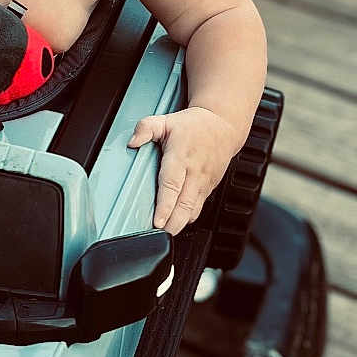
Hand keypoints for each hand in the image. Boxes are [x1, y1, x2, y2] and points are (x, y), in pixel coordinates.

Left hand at [128, 106, 242, 234]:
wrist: (224, 125)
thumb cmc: (193, 126)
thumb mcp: (165, 120)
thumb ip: (146, 128)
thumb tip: (133, 141)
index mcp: (181, 156)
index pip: (172, 184)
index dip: (165, 205)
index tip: (158, 221)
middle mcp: (194, 171)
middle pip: (184, 204)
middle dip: (173, 223)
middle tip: (159, 235)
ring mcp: (204, 181)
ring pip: (193, 209)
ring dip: (180, 224)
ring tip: (166, 234)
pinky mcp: (210, 187)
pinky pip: (199, 206)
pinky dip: (189, 217)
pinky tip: (178, 224)